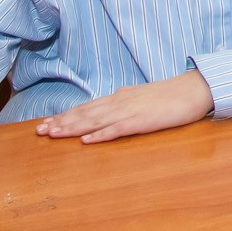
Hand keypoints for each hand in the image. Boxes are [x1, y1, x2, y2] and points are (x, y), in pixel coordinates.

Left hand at [35, 70, 213, 144]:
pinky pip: (116, 130)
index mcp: (119, 98)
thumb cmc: (169, 96)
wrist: (192, 90)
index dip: (65, 116)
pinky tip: (86, 141)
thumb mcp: (141, 97)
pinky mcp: (140, 122)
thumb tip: (108, 105)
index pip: (86, 108)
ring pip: (94, 121)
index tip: (46, 123)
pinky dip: (100, 135)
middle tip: (39, 131)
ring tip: (53, 134)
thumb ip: (124, 102)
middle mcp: (118, 102)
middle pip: (84, 114)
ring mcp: (128, 112)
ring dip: (72, 128)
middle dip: (60, 123)